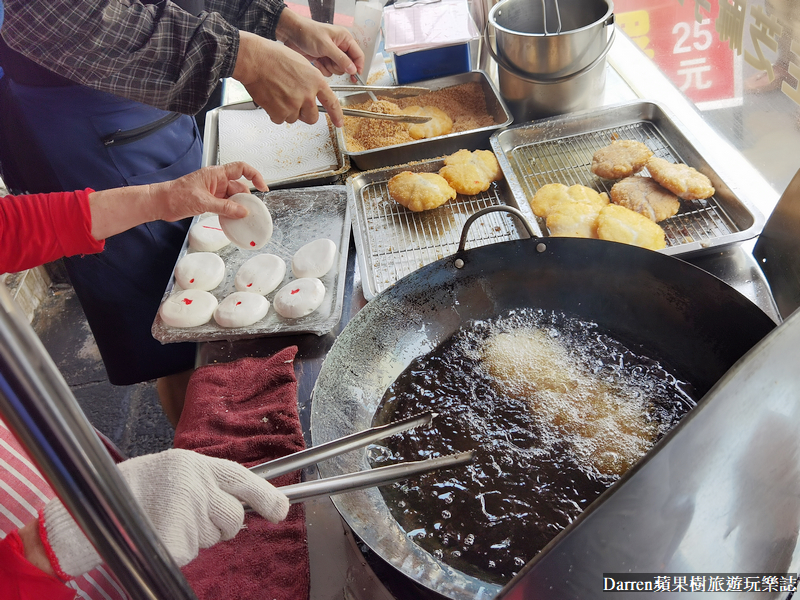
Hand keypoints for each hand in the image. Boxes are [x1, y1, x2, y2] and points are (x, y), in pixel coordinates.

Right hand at [41, 449, 289, 577]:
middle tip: (193, 516)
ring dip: (198, 535)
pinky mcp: (174, 543)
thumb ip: (212, 484)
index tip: (281, 510)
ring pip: (214, 538)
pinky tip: (158, 533)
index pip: (244, 480)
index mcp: (198, 465)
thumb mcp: (179, 471)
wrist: (93, 503)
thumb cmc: (139, 486)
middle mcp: (196, 487)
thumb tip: (251, 508)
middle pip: (234, 519)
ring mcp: (185, 515)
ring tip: (167, 519)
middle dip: (223, 525)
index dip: (267, 497)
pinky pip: (191, 553)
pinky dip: (178, 549)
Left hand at [148, 162, 268, 221]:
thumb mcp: (203, 202)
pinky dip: (230, 212)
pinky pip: (225, 205)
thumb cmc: (176, 195)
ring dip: (238, 207)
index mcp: (216, 174)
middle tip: (251, 211)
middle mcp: (216, 181)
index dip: (254, 176)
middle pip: (239, 187)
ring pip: (232, 198)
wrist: (161, 203)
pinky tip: (232, 219)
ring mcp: (213, 191)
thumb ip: (224, 207)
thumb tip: (243, 211)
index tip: (263, 187)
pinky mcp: (209, 200)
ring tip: (242, 218)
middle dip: (246, 198)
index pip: (241, 169)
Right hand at [234, 31, 344, 126]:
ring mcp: (294, 105)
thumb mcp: (301, 64)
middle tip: (295, 105)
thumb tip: (312, 94)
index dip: (336, 115)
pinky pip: (280, 120)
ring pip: (294, 119)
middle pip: (312, 117)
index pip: (331, 102)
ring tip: (278, 94)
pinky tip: (271, 99)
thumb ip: (310, 81)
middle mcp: (307, 95)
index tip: (339, 123)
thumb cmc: (274, 57)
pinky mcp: (279, 112)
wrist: (255, 59)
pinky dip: (275, 113)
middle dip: (305, 114)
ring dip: (287, 111)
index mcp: (316, 81)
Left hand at [276, 10, 364, 79]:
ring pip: (338, 70)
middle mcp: (340, 47)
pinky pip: (328, 71)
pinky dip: (322, 69)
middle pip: (348, 65)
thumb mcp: (326, 46)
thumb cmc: (308, 33)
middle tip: (329, 60)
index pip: (358, 55)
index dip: (358, 66)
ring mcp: (332, 54)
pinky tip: (316, 61)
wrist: (291, 34)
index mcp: (345, 39)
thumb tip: (353, 70)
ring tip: (321, 59)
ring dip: (329, 68)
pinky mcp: (324, 60)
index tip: (356, 77)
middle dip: (338, 66)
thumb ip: (341, 59)